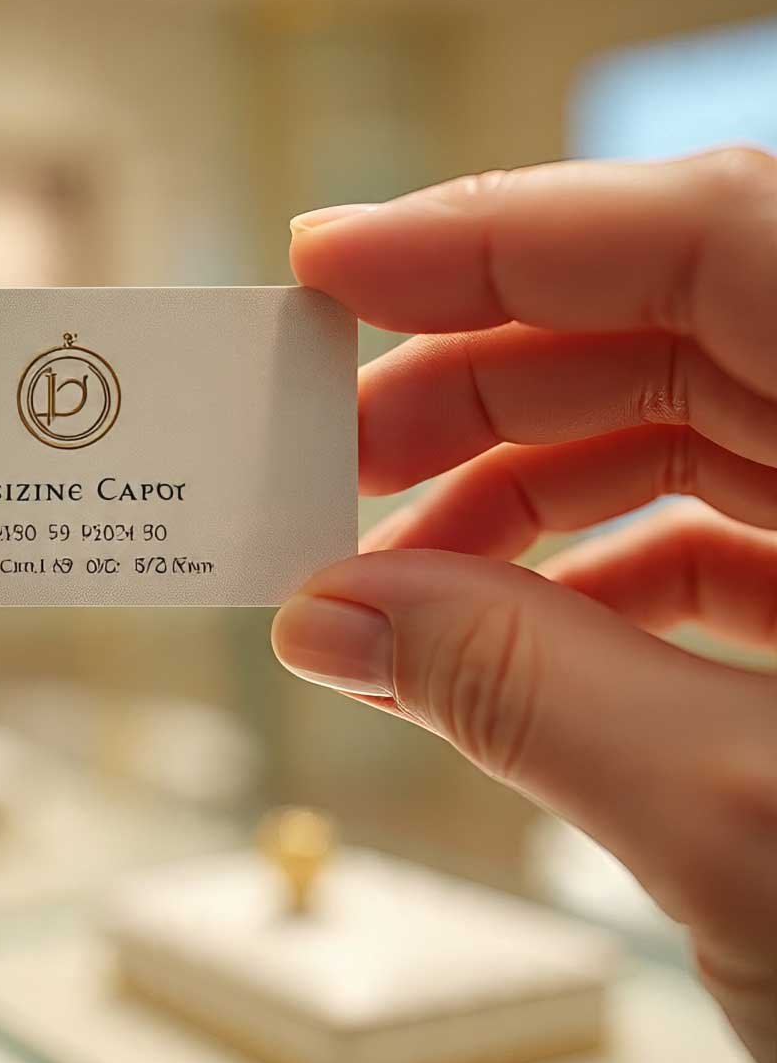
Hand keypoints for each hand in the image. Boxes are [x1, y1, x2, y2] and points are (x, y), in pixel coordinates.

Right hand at [272, 148, 776, 1062]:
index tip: (330, 263)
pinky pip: (720, 530)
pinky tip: (502, 627)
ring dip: (519, 482)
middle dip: (476, 379)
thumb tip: (327, 615)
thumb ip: (523, 694)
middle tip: (331, 449)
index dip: (500, 232)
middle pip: (675, 324)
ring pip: (688, 425)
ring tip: (396, 564)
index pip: (712, 236)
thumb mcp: (742, 830)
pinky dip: (593, 564)